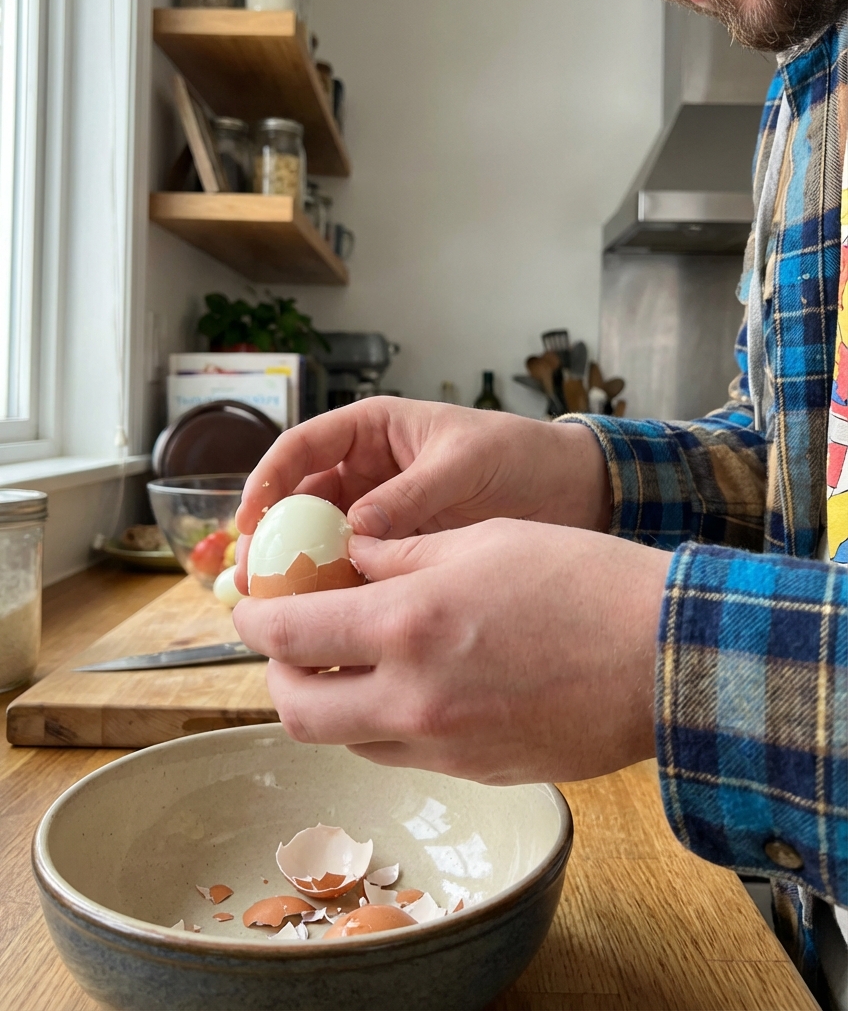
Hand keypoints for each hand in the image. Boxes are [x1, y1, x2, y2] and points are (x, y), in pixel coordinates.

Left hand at [232, 520, 670, 783]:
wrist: (665, 655)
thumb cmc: (583, 581)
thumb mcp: (480, 540)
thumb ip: (400, 554)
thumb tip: (348, 560)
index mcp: (408, 625)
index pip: (288, 634)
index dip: (254, 619)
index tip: (250, 605)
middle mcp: (413, 697)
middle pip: (296, 711)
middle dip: (274, 676)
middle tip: (286, 644)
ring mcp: (445, 745)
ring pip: (345, 740)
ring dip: (328, 703)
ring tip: (348, 661)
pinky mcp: (477, 771)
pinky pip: (400, 754)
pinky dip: (382, 723)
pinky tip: (408, 685)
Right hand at [234, 398, 609, 590]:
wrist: (569, 490)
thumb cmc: (518, 454)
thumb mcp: (464, 462)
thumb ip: (412, 492)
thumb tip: (355, 528)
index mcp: (371, 431)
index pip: (302, 447)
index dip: (268, 478)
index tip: (251, 516)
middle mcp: (364, 472)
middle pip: (298, 502)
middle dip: (273, 536)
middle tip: (255, 577)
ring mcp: (378, 515)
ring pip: (320, 541)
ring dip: (299, 571)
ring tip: (279, 608)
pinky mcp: (397, 553)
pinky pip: (355, 571)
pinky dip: (339, 593)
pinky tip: (328, 621)